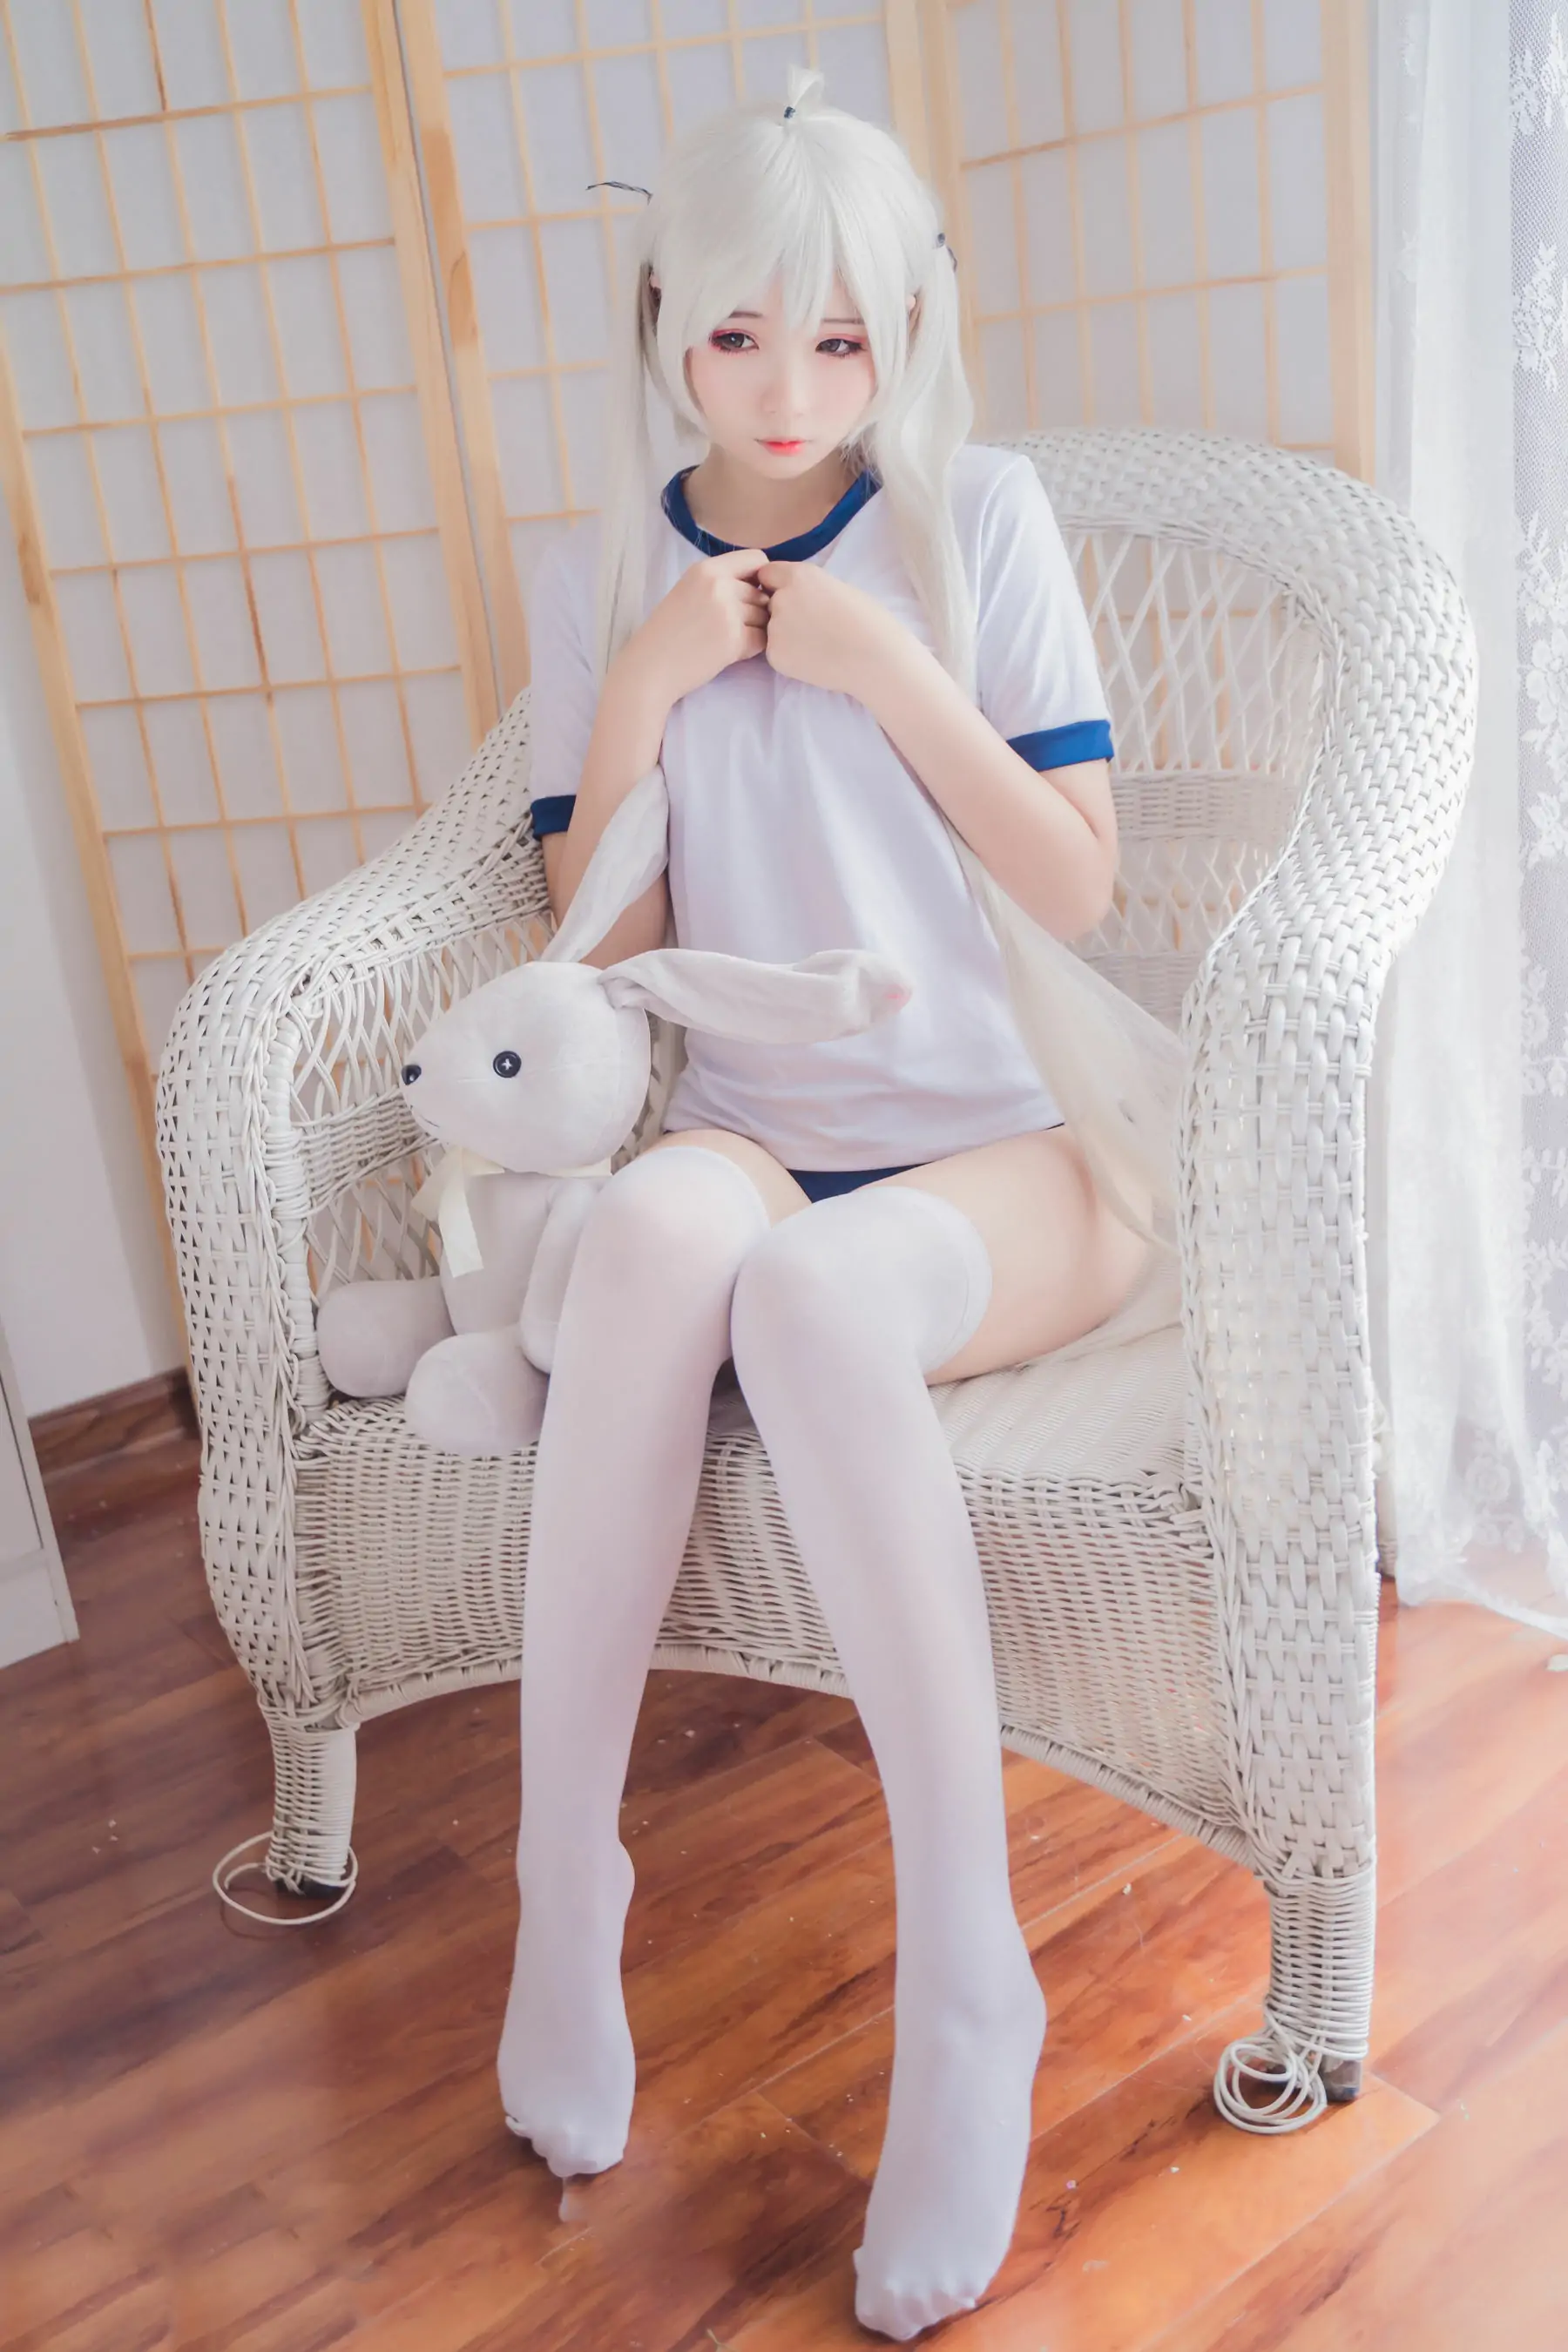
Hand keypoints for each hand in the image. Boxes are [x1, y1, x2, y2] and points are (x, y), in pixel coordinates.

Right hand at [623, 547, 770, 706]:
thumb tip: (761, 587)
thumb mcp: (688, 590)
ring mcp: (727, 612)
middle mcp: (719, 585)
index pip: (756, 559)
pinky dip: (752, 648)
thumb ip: (720, 582)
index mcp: (706, 569)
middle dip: (754, 609)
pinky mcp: (734, 639)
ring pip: (764, 616)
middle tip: (730, 626)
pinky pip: (761, 639)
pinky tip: (731, 652)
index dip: (759, 578)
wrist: (650, 666)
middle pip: (761, 592)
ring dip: (754, 629)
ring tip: (727, 639)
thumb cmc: (667, 632)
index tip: (748, 594)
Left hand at [756, 559, 900, 699]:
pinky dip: (789, 655)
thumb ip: (808, 587)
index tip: (795, 598)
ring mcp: (775, 629)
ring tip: (817, 644)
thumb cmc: (868, 621)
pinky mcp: (775, 656)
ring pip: (771, 628)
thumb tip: (793, 592)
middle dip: (783, 611)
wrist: (877, 659)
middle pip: (769, 602)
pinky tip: (814, 658)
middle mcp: (781, 598)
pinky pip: (775, 651)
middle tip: (813, 626)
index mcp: (798, 576)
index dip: (778, 586)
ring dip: (786, 634)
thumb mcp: (836, 586)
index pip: (767, 574)